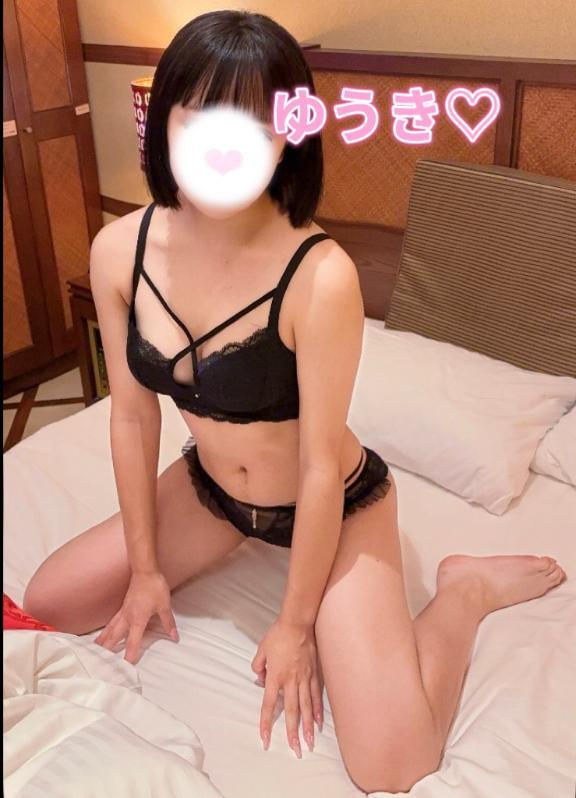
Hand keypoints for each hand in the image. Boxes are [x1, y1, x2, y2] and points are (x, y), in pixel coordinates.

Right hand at [94, 571, 178, 663]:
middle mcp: (127, 617)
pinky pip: (112, 621)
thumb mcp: (165, 606)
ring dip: (103, 639)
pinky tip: (105, 631)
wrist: (145, 570)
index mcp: (137, 620)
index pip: (132, 642)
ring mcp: (123, 611)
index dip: (129, 655)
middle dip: (107, 650)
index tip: (124, 667)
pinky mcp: (123, 606)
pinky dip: (107, 629)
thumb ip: (168, 623)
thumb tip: (174, 637)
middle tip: (99, 662)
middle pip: (115, 637)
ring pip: (110, 628)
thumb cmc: (154, 587)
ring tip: (95, 649)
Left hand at [251, 617, 323, 756]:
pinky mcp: (314, 673)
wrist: (297, 622)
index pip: (269, 705)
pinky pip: (316, 695)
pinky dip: (317, 710)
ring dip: (307, 727)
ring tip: (309, 743)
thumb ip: (258, 666)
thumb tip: (260, 678)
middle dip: (293, 733)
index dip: (266, 723)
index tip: (265, 739)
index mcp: (275, 676)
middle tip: (296, 751)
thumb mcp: (261, 650)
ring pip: (306, 707)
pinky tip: (318, 723)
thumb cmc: (278, 635)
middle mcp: (290, 681)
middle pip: (291, 711)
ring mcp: (304, 678)